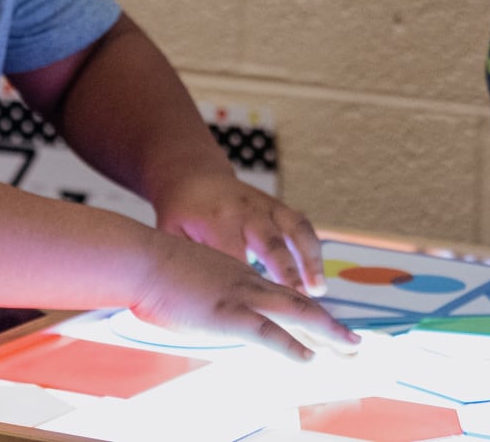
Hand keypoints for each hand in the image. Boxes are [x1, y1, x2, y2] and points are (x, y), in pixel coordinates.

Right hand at [131, 231, 359, 360]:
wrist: (140, 256)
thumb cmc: (153, 269)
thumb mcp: (188, 279)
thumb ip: (204, 295)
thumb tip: (205, 309)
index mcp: (238, 272)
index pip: (279, 291)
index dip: (305, 308)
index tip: (323, 323)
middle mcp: (247, 280)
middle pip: (298, 302)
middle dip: (329, 325)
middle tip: (354, 342)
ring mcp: (241, 295)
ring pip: (295, 313)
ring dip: (326, 334)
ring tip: (348, 349)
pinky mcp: (228, 313)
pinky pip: (268, 332)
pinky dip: (291, 347)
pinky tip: (308, 358)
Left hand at [154, 171, 325, 294]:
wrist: (194, 174)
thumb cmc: (181, 212)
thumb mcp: (172, 234)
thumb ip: (187, 262)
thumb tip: (195, 301)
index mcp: (218, 221)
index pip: (236, 258)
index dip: (247, 287)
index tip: (257, 314)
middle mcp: (247, 211)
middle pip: (271, 244)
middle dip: (287, 272)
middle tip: (300, 302)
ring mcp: (266, 205)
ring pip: (296, 230)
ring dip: (309, 260)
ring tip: (317, 291)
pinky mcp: (278, 205)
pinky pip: (301, 225)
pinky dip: (313, 250)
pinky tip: (317, 277)